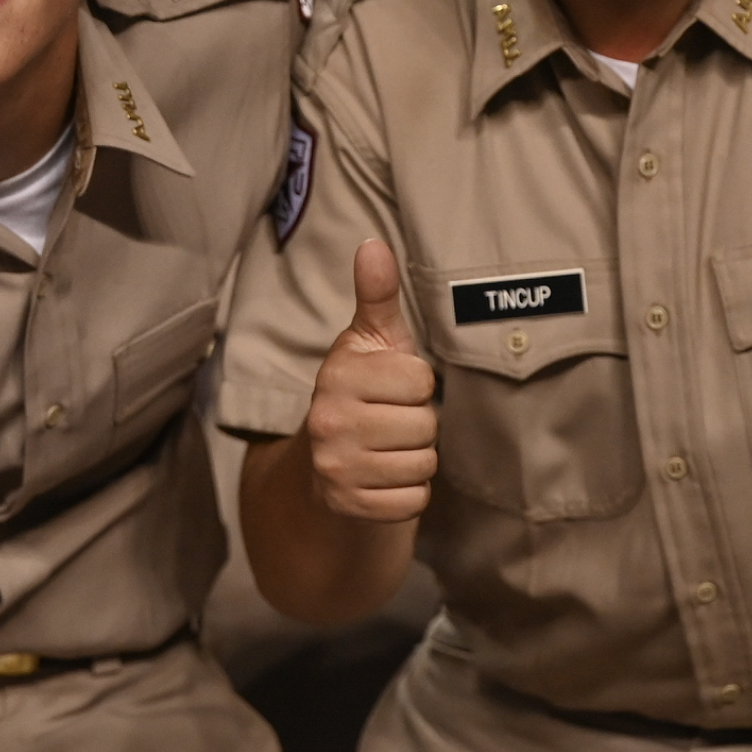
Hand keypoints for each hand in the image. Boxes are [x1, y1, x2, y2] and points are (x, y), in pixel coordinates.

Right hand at [303, 239, 437, 519]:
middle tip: (391, 421)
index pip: (421, 381)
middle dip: (419, 425)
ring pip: (423, 464)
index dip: (418, 385)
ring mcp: (336, 467)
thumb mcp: (371, 340)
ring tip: (389, 449)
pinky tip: (385, 478)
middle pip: (425, 426)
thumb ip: (377, 294)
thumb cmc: (364, 390)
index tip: (393, 387)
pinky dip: (409, 493)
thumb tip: (373, 244)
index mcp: (337, 374)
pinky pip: (414, 501)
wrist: (325, 462)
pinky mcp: (349, 506)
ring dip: (416, 460)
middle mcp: (328, 421)